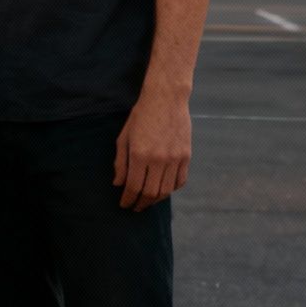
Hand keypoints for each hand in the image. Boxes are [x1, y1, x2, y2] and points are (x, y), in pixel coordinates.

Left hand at [113, 88, 191, 211]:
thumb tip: (118, 184)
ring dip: (155, 200)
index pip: (133, 187)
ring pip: (166, 190)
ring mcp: (175, 158)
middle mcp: (158, 159)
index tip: (124, 205)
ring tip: (147, 201)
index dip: (128, 199)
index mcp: (139, 154)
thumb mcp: (124, 137)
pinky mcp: (186, 156)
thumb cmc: (140, 117)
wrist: (166, 99)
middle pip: (150, 193)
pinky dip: (171, 189)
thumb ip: (120, 163)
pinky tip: (163, 189)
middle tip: (135, 207)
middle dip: (141, 203)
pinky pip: (180, 181)